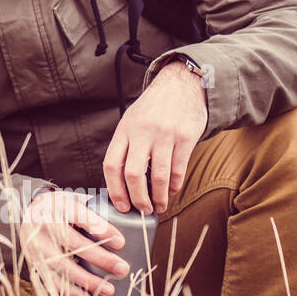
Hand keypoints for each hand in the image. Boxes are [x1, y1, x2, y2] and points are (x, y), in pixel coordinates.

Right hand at [16, 190, 128, 295]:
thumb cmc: (59, 208)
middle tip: (122, 269)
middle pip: (74, 244)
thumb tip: (128, 216)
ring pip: (62, 266)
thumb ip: (94, 208)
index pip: (81, 217)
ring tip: (109, 290)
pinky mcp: (33, 262)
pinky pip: (51, 280)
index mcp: (58, 207)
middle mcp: (45, 226)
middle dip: (100, 259)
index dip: (101, 230)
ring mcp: (37, 246)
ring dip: (87, 281)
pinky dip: (69, 291)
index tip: (121, 243)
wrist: (26, 213)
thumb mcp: (73, 199)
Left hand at [103, 58, 207, 214]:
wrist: (181, 85)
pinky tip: (172, 191)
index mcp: (124, 130)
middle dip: (136, 199)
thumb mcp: (132, 121)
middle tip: (141, 211)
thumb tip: (120, 182)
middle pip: (132, 174)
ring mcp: (164, 135)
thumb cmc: (153, 108)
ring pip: (157, 176)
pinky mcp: (185, 137)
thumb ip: (126, 146)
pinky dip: (174, 185)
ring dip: (158, 198)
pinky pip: (178, 169)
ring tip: (159, 207)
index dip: (114, 189)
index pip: (111, 164)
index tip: (120, 205)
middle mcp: (142, 132)